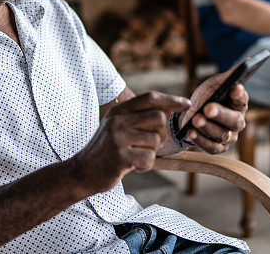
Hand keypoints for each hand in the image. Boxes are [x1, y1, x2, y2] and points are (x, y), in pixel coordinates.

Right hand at [69, 92, 189, 192]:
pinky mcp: (120, 157)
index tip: (187, 104)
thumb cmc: (106, 150)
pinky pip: (149, 158)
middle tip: (150, 144)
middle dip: (161, 133)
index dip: (171, 99)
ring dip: (151, 152)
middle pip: (158, 118)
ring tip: (136, 157)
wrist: (82, 172)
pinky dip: (146, 165)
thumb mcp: (118, 126)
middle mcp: (117, 120)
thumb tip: (169, 107)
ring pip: (156, 141)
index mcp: (118, 111)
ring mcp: (118, 138)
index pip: (150, 98)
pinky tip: (133, 167)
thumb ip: (139, 117)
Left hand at [181, 73, 247, 153]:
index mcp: (239, 105)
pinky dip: (200, 140)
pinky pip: (210, 147)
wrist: (190, 116)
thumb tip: (247, 60)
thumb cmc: (207, 97)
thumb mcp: (215, 84)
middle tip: (208, 108)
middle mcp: (238, 122)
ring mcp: (229, 137)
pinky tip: (190, 132)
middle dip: (221, 114)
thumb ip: (228, 76)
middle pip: (234, 121)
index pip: (243, 100)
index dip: (239, 94)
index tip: (235, 87)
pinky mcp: (217, 148)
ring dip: (207, 126)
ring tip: (195, 119)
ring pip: (221, 134)